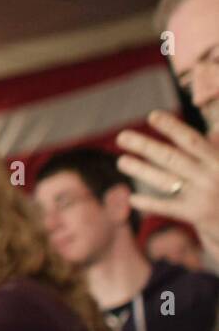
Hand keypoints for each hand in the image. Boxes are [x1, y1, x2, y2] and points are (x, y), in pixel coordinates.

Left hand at [116, 110, 218, 267]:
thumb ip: (217, 149)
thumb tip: (212, 130)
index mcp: (218, 160)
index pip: (192, 140)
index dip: (173, 127)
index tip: (153, 116)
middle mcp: (211, 176)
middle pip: (171, 157)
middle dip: (145, 146)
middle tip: (122, 137)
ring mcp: (204, 196)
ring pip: (166, 180)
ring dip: (141, 170)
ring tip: (122, 162)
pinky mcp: (198, 215)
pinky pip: (168, 207)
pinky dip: (150, 203)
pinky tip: (132, 199)